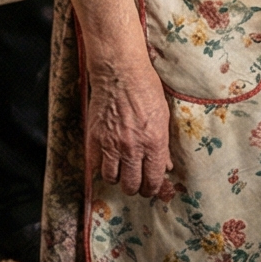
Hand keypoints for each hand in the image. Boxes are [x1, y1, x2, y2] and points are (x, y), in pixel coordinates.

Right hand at [85, 60, 176, 199]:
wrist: (120, 73)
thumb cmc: (146, 89)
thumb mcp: (163, 116)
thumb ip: (163, 145)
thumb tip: (166, 165)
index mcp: (154, 143)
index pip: (152, 180)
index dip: (152, 189)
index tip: (150, 188)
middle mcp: (132, 148)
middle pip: (131, 185)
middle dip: (135, 187)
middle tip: (135, 182)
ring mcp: (111, 144)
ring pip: (111, 179)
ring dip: (117, 178)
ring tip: (120, 171)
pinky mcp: (94, 138)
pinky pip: (94, 166)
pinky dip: (100, 168)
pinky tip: (105, 161)